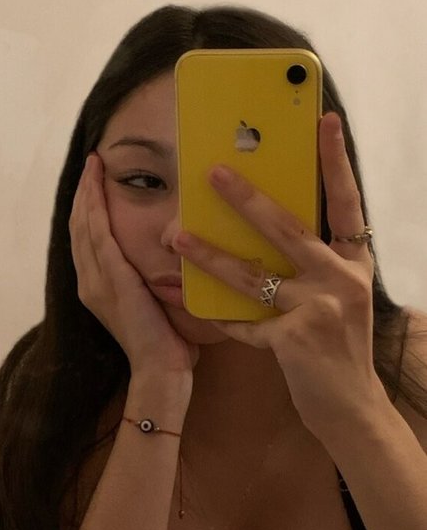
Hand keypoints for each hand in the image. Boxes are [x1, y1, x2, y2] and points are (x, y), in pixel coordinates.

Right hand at [69, 153, 198, 383]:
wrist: (160, 370)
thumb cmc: (165, 344)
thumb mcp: (151, 305)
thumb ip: (148, 283)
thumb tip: (169, 261)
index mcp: (97, 288)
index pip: (87, 239)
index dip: (88, 208)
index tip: (93, 183)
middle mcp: (89, 281)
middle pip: (79, 226)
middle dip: (84, 193)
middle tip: (91, 164)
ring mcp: (96, 280)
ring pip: (84, 225)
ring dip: (87, 192)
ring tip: (92, 166)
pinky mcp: (111, 278)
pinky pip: (98, 234)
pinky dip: (95, 207)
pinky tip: (97, 187)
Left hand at [172, 112, 386, 441]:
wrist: (353, 408)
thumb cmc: (340, 347)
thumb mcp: (339, 296)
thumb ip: (313, 263)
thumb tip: (270, 226)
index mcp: (353, 262)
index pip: (346, 202)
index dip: (336, 161)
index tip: (324, 120)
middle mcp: (342, 279)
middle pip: (288, 228)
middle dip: (247, 199)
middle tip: (213, 172)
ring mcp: (320, 310)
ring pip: (254, 275)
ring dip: (210, 256)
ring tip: (177, 239)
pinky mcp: (296, 341)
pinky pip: (244, 322)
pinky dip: (215, 315)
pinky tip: (186, 304)